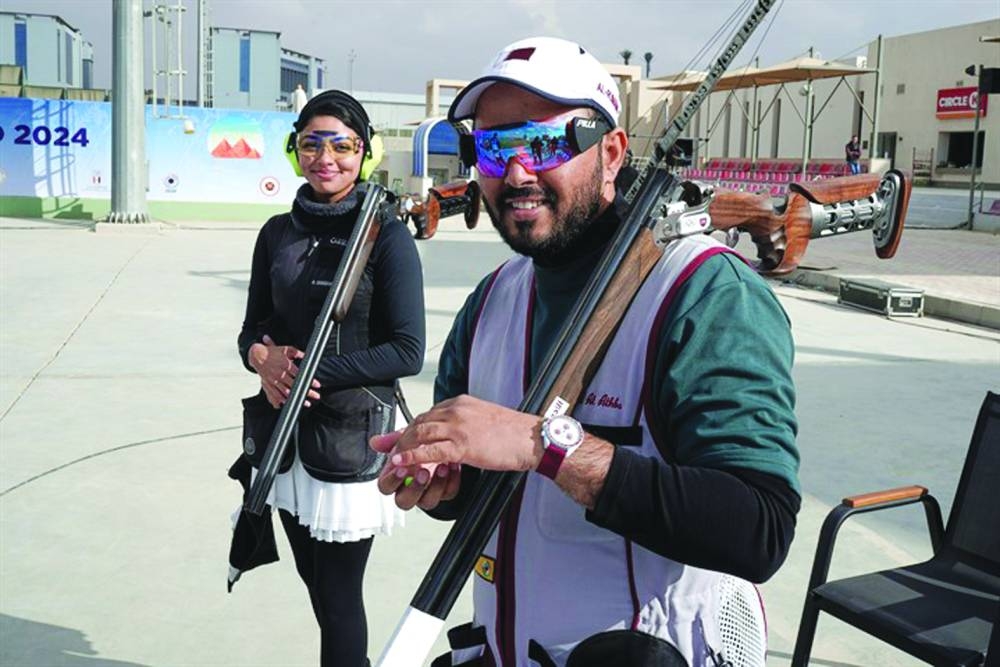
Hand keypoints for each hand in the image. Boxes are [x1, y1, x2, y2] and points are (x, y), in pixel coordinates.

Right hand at [249, 335, 320, 407]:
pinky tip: (291, 403)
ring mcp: (274, 381)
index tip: (317, 385)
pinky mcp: (269, 385)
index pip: (300, 375)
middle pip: (296, 385)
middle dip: (306, 392)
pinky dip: (284, 400)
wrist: (257, 355)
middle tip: (316, 396)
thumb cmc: (272, 353)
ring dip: (297, 398)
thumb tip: (308, 356)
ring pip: (288, 392)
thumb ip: (298, 353)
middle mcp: (280, 374)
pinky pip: (277, 395)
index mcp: (286, 365)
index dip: (309, 380)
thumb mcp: (287, 349)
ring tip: (306, 402)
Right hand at [371, 431, 460, 509]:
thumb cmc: (423, 446)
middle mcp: (410, 488)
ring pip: (427, 502)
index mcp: (396, 477)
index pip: (385, 486)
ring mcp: (427, 492)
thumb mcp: (409, 440)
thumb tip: (375, 442)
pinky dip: (452, 480)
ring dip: (435, 485)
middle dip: (414, 488)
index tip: (401, 468)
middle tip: (423, 472)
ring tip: (442, 466)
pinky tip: (453, 466)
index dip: (392, 480)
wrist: (448, 445)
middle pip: (404, 501)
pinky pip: (448, 494)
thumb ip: (393, 441)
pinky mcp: (445, 492)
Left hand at [383, 395, 542, 471]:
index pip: (427, 414)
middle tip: (383, 448)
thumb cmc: (511, 433)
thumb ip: (462, 424)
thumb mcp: (481, 421)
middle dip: (399, 436)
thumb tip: (448, 435)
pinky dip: (412, 457)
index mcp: (460, 403)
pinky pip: (432, 450)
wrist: (532, 438)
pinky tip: (401, 463)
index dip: (408, 427)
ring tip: (392, 460)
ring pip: (421, 434)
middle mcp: (457, 410)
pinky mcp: (464, 444)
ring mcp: (460, 426)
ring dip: (403, 447)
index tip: (394, 438)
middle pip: (419, 422)